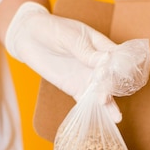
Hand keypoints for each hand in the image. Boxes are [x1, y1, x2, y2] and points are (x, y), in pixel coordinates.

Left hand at [5, 2, 123, 121]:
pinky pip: (86, 101)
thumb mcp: (69, 36)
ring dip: (108, 104)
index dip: (121, 68)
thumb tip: (105, 60)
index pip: (117, 58)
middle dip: (112, 88)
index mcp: (101, 46)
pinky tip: (102, 120)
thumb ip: (85, 50)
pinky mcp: (74, 87)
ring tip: (115, 117)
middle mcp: (97, 64)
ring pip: (102, 92)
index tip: (118, 76)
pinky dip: (93, 110)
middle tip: (106, 96)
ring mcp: (86, 77)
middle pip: (111, 78)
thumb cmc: (51, 29)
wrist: (28, 36)